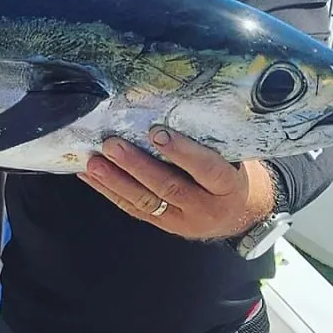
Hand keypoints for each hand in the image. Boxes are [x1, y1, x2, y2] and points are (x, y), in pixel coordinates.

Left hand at [78, 127, 275, 239]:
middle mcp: (206, 208)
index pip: (207, 169)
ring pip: (146, 202)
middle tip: (112, 145)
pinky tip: (91, 176)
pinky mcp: (164, 225)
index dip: (182, 152)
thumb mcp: (234, 157)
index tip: (157, 132)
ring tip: (94, 162)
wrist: (242, 213)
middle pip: (169, 187)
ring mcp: (183, 221)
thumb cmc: (233, 172)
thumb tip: (172, 107)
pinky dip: (109, 192)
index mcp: (229, 186)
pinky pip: (134, 210)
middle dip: (137, 165)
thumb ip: (209, 141)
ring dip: (116, 181)